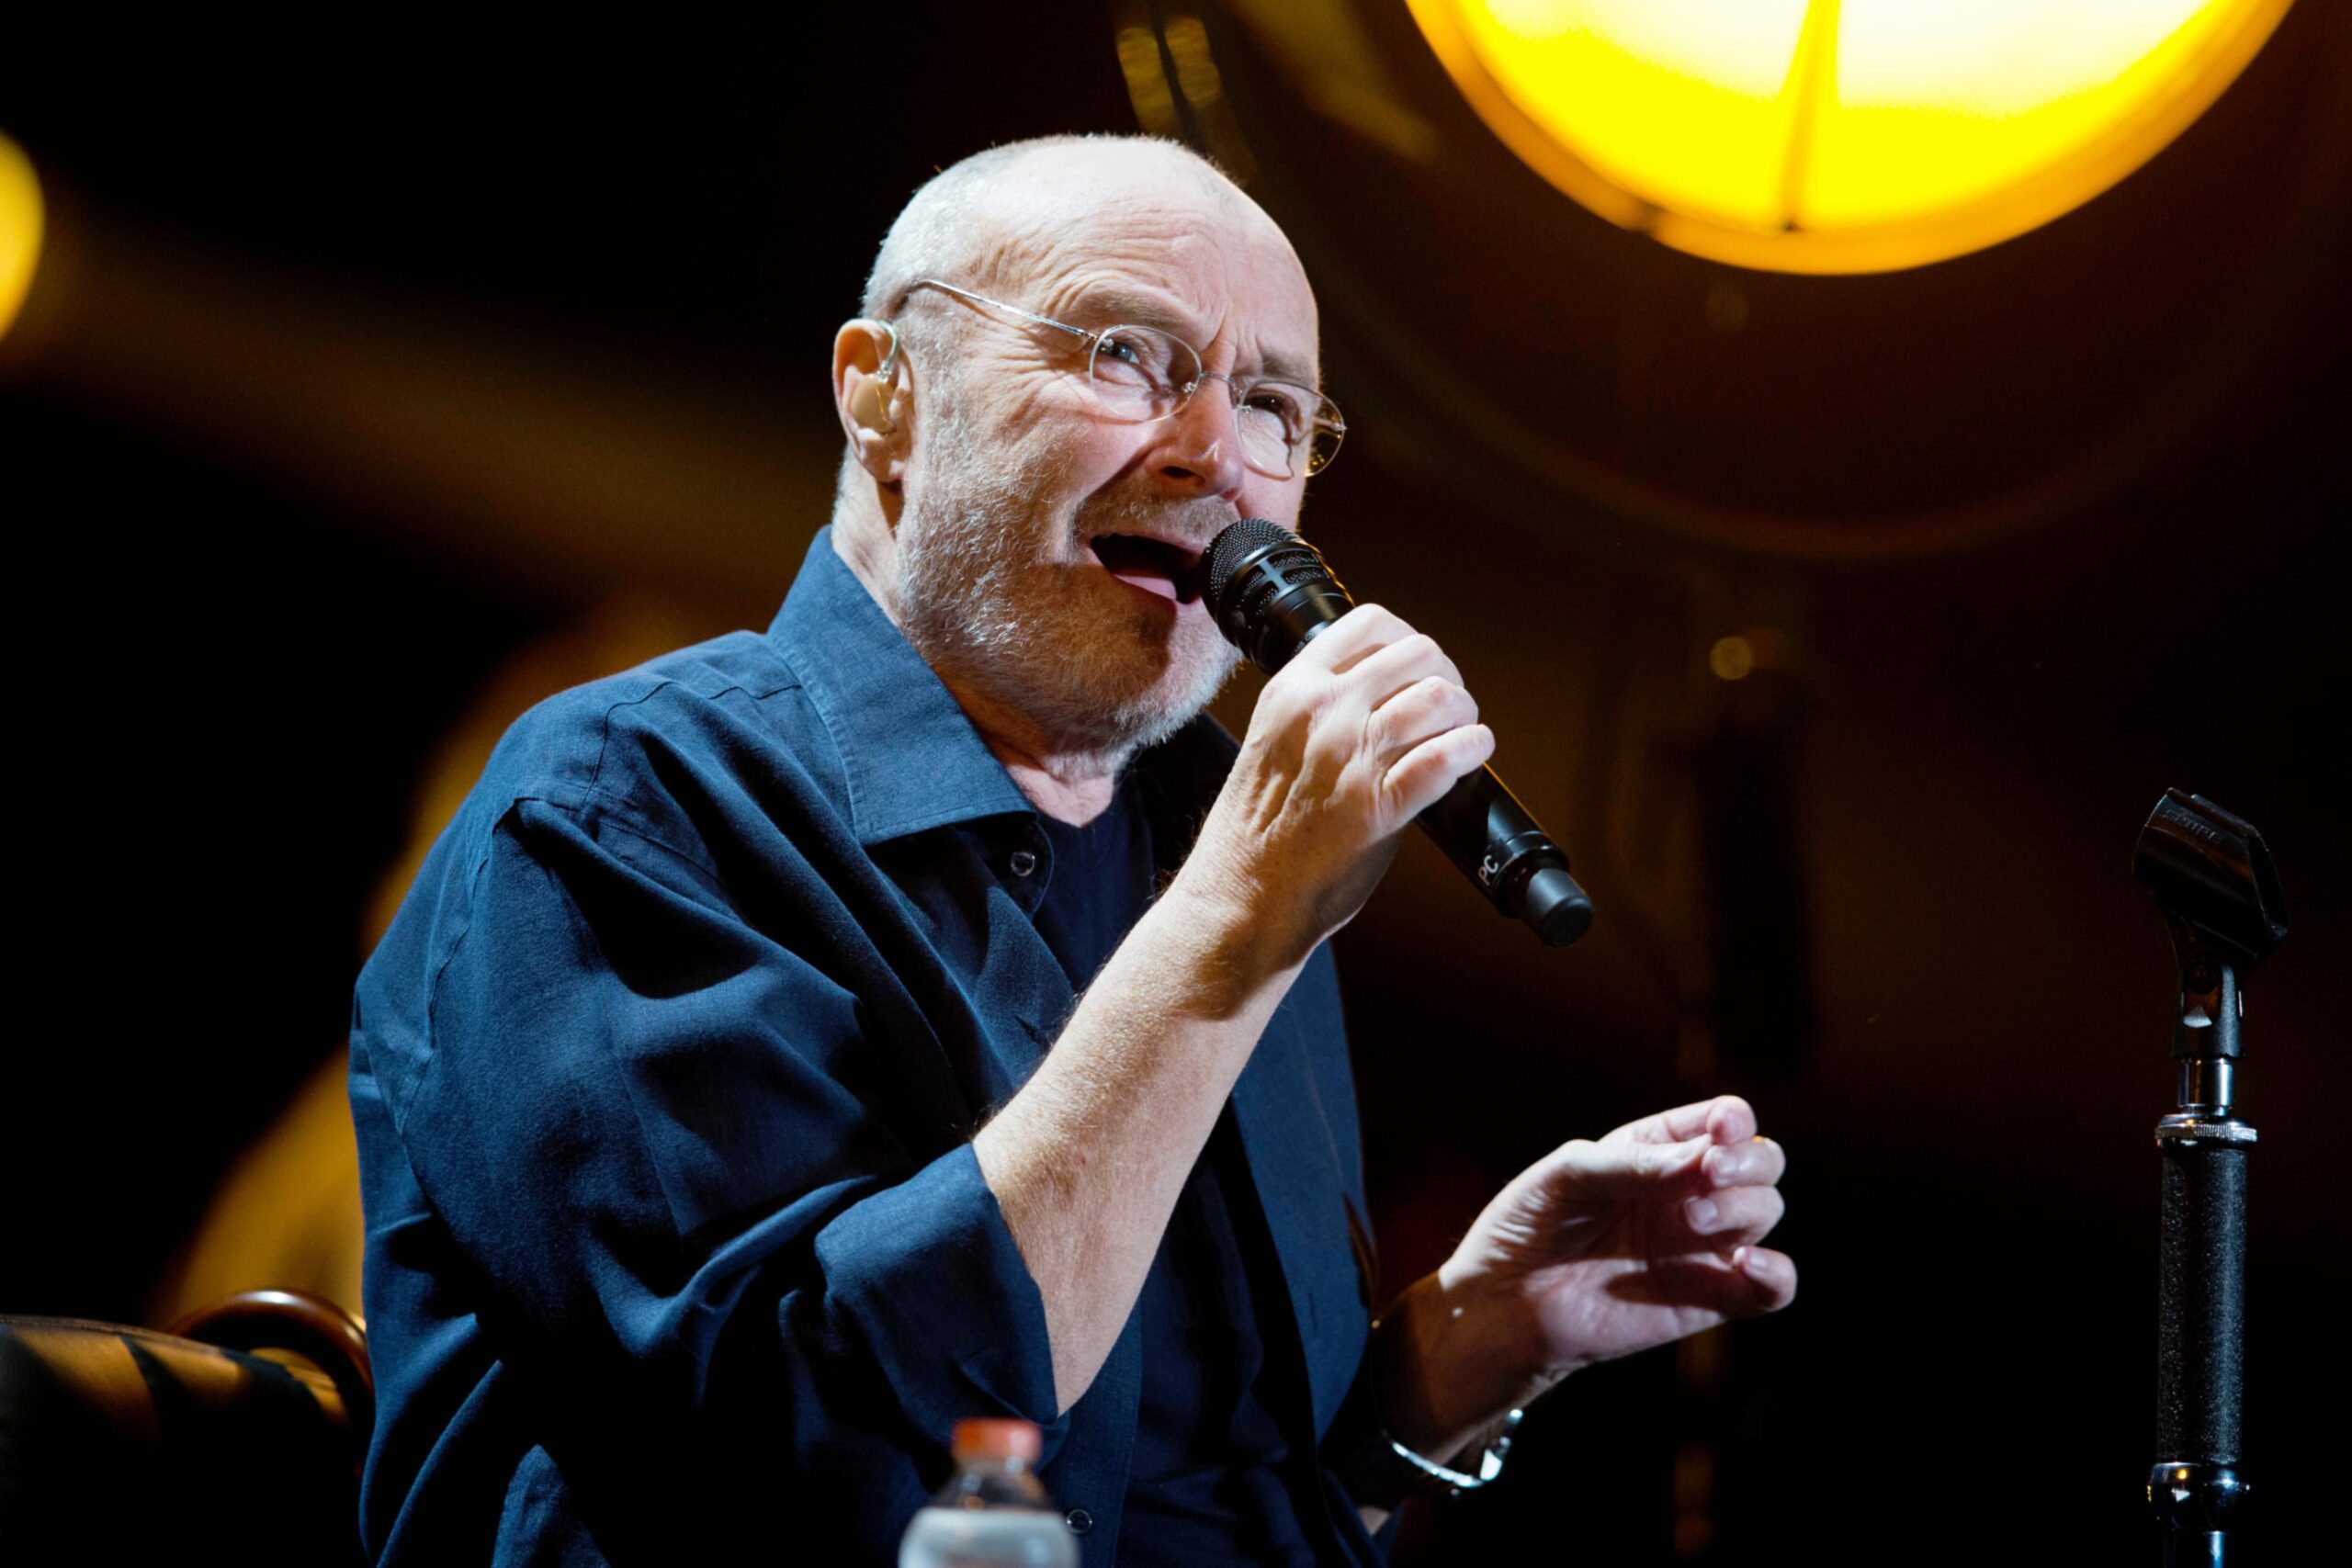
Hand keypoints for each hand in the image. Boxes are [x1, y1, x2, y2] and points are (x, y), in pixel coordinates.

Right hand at [1176, 603, 1494, 972]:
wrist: (1243, 895)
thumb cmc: (1257, 830)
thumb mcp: (1274, 741)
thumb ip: (1319, 711)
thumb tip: (1384, 695)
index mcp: (1293, 690)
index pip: (1369, 623)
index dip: (1408, 641)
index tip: (1416, 671)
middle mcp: (1324, 713)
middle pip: (1418, 653)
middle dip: (1446, 676)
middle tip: (1449, 707)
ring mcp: (1351, 757)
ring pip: (1438, 698)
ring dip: (1464, 713)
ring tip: (1464, 731)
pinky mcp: (1378, 806)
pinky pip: (1445, 757)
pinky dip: (1471, 749)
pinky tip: (1474, 753)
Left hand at [1380, 1096, 1794, 1454]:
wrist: (1504, 1303)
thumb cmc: (1531, 1226)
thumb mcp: (1570, 1175)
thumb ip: (1636, 1165)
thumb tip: (1705, 1161)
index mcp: (1658, 1148)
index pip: (1724, 1120)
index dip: (1732, 1121)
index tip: (1718, 1130)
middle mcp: (1690, 1192)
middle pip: (1762, 1161)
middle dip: (1748, 1160)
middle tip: (1708, 1173)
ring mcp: (1702, 1246)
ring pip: (1766, 1212)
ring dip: (1742, 1207)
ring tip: (1690, 1218)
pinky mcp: (1708, 1300)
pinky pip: (1773, 1289)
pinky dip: (1776, 1274)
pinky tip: (1744, 1262)